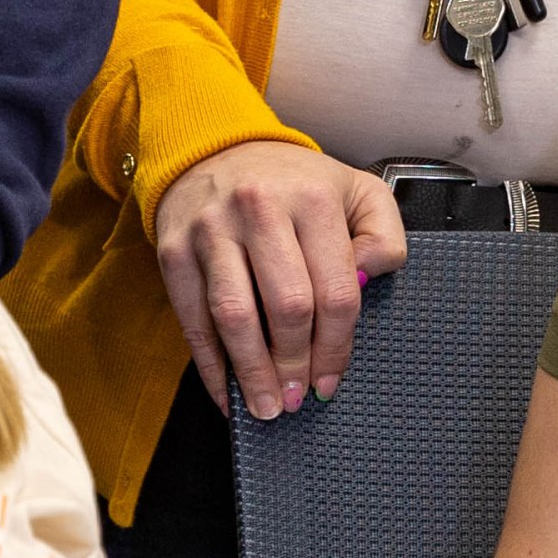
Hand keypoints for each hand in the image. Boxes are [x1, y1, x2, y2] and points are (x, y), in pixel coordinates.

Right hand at [152, 139, 404, 419]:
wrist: (212, 149)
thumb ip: (383, 234)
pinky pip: (192, 319)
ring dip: (252, 372)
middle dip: (295, 364)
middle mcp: (260, 210)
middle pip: (286, 307)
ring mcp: (211, 231)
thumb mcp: (356, 190)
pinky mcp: (174, 251)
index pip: (335, 290)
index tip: (330, 380)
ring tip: (266, 408)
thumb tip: (371, 278)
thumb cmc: (293, 183)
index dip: (336, 346)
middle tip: (298, 399)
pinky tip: (226, 392)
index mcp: (313, 198)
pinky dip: (209, 364)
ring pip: (234, 316)